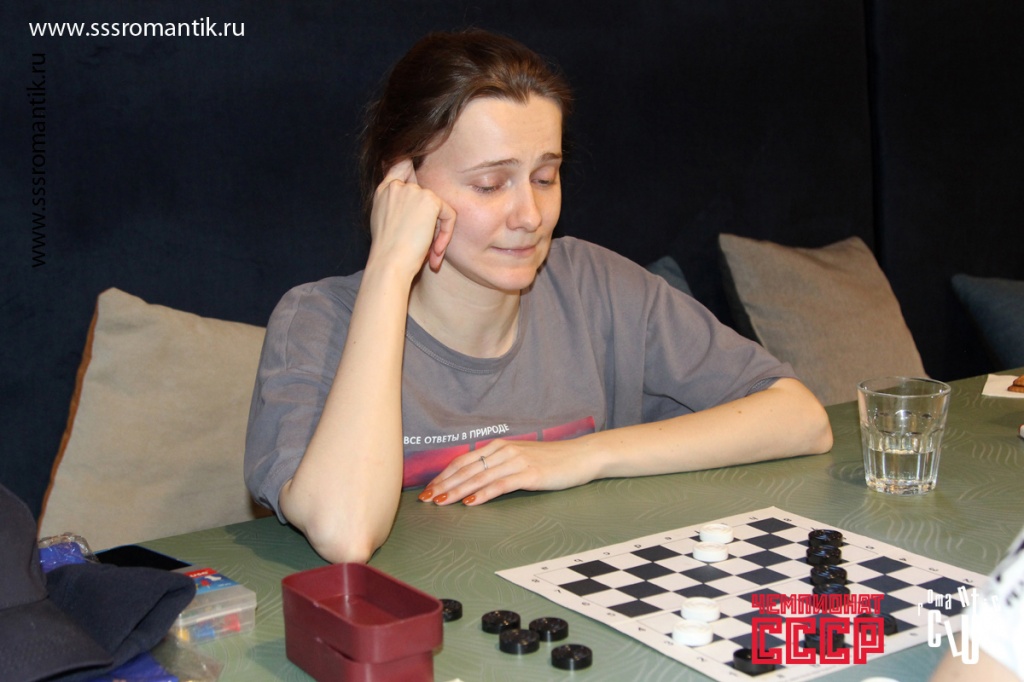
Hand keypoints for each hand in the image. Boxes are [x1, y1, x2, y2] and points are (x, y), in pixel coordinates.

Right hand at [369, 159, 455, 274]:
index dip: (412, 169)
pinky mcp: (430, 200)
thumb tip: (424, 204)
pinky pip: (449, 215)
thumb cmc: (389, 253)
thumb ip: (398, 206)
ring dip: (439, 233)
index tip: (416, 172)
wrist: (389, 264)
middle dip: (432, 221)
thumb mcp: (386, 224)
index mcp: (384, 191)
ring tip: (431, 254)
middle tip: (428, 249)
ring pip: (439, 208)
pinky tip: (435, 252)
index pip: (401, 165)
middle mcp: (397, 186)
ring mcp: (413, 191)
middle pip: (427, 193)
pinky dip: (446, 235)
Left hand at [417, 438, 598, 505]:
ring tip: (441, 502)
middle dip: (444, 485)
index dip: (444, 475)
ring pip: (480, 477)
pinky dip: (483, 494)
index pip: (464, 461)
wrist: (581, 456)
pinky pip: (501, 485)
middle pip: (467, 469)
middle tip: (426, 499)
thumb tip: (475, 480)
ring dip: (457, 491)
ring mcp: (517, 461)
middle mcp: (504, 451)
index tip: (429, 489)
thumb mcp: (520, 459)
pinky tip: (470, 503)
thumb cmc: (551, 460)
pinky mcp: (530, 473)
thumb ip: (499, 465)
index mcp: (499, 446)